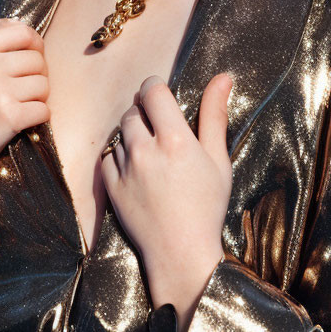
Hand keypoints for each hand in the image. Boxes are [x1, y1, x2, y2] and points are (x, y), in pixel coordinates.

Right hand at [0, 17, 49, 190]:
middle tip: (21, 89)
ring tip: (19, 105)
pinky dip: (38, 117)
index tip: (32, 55)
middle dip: (36, 73)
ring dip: (38, 97)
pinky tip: (22, 121)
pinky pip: (44, 109)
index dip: (35, 42)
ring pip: (44, 84)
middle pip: (37, 58)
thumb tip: (24, 27)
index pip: (23, 31)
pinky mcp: (10, 117)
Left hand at [100, 72, 232, 314]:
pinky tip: (136, 169)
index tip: (161, 94)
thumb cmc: (207, 207)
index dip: (155, 86)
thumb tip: (223, 77)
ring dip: (132, 135)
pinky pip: (107, 157)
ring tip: (151, 152)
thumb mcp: (217, 159)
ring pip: (120, 134)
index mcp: (174, 139)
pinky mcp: (111, 187)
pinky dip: (119, 157)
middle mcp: (145, 149)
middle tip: (160, 128)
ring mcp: (125, 169)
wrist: (181, 254)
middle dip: (144, 113)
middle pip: (134, 111)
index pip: (153, 91)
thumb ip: (214, 115)